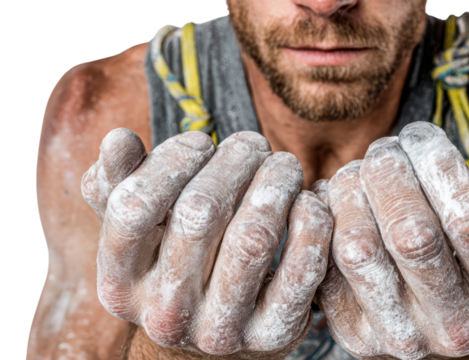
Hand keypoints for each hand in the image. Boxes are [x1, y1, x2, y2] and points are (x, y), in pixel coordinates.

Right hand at [81, 129, 332, 357]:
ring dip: (275, 185)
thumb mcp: (143, 230)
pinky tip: (308, 202)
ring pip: (252, 240)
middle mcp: (165, 314)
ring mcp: (220, 331)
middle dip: (233, 162)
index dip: (170, 160)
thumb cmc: (178, 262)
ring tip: (283, 165)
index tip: (201, 142)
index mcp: (120, 283)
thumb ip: (121, 185)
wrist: (216, 336)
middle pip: (199, 215)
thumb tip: (117, 139)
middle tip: (253, 145)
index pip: (132, 207)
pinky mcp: (271, 334)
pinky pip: (300, 271)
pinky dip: (310, 225)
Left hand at [315, 122, 468, 358]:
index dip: (438, 164)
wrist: (440, 312)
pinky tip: (336, 206)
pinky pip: (324, 267)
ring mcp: (404, 337)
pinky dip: (322, 222)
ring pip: (358, 249)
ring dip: (349, 193)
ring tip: (357, 175)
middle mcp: (458, 329)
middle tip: (383, 151)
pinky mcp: (356, 337)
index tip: (420, 136)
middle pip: (411, 236)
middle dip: (389, 174)